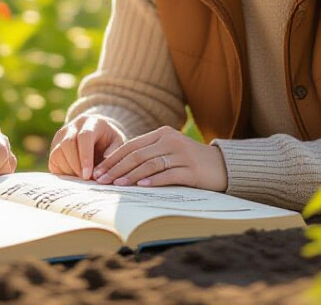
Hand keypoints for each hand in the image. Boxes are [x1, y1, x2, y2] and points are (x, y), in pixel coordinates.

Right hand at [48, 113, 125, 179]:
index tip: (88, 175)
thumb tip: (102, 169)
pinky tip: (74, 176)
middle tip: (85, 180)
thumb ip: (112, 154)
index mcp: (92, 122)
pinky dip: (62, 171)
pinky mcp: (54, 145)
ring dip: (68, 169)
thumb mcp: (117, 144)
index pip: (84, 136)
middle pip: (68, 143)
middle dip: (75, 165)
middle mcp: (73, 126)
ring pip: (58, 152)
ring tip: (81, 179)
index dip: (85, 157)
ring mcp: (61, 135)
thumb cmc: (110, 142)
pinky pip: (54, 159)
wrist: (97, 136)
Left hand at [92, 126, 227, 191]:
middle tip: (101, 180)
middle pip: (137, 155)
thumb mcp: (169, 151)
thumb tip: (118, 169)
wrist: (222, 166)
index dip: (113, 158)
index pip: (131, 145)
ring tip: (116, 184)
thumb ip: (149, 154)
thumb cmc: (190, 161)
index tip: (98, 171)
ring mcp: (182, 154)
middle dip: (116, 168)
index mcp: (162, 134)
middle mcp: (171, 141)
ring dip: (130, 175)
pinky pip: (168, 174)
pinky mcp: (192, 170)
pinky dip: (153, 180)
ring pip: (150, 164)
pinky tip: (141, 186)